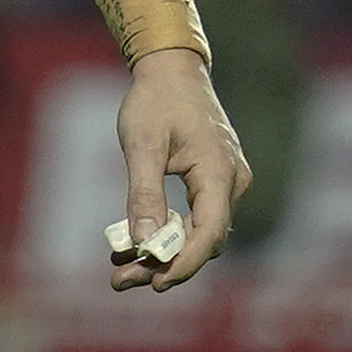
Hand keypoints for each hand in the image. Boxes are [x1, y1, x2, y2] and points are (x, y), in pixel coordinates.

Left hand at [112, 47, 251, 292]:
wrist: (171, 68)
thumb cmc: (155, 100)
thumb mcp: (141, 142)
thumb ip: (144, 192)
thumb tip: (142, 242)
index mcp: (219, 172)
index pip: (208, 233)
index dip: (182, 263)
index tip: (154, 283)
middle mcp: (231, 183)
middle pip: (201, 240)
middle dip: (163, 264)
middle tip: (119, 281)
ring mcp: (225, 183)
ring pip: (197, 232)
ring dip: (161, 252)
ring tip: (120, 270)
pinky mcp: (212, 182)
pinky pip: (193, 217)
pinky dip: (165, 232)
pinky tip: (132, 244)